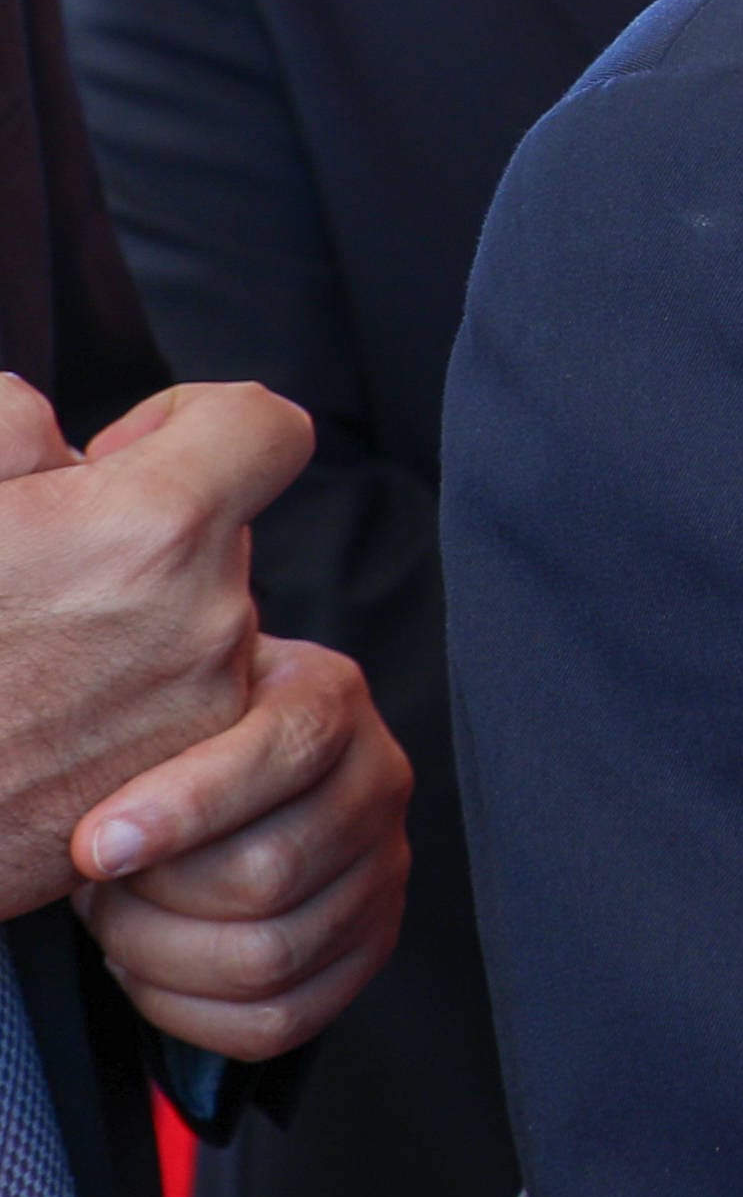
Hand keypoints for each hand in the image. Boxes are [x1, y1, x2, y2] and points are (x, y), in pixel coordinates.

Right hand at [0, 380, 304, 922]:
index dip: (193, 423)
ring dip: (125, 611)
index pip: (264, 429)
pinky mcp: (172, 781)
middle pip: (215, 530)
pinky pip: (177, 697)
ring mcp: (199, 711)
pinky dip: (119, 687)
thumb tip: (37, 415)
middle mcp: (209, 621)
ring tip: (15, 646)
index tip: (115, 456)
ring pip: (194, 616)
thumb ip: (5, 427)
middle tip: (29, 566)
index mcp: (155, 529)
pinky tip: (29, 708)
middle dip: (134, 527)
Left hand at [71, 635, 409, 1057]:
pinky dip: (187, 1010)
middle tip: (96, 883)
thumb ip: (142, 689)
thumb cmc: (159, 733)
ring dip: (158, 954)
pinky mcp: (368, 948)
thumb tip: (90, 735)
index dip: (184, 810)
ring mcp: (382, 870)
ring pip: (266, 958)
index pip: (284, 754)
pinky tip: (148, 968)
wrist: (199, 773)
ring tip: (119, 919)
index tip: (94, 846)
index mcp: (328, 698)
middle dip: (151, 897)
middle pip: (269, 873)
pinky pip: (278, 1019)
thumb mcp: (159, 686)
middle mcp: (378, 780)